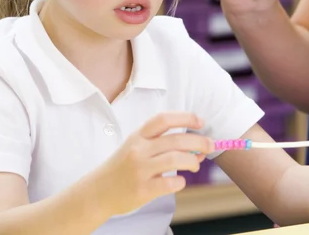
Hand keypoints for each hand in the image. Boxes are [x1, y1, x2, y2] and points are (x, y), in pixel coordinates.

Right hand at [96, 112, 213, 215]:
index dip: (185, 117)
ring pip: (175, 159)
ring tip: (196, 164)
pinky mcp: (142, 190)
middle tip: (211, 145)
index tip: (201, 121)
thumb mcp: (135, 147)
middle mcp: (138, 150)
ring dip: (192, 161)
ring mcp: (140, 170)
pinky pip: (170, 183)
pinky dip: (181, 181)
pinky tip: (180, 181)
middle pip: (176, 139)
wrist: (98, 191)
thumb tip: (197, 147)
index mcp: (138, 136)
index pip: (163, 119)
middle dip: (199, 141)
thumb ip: (161, 144)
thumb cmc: (122, 168)